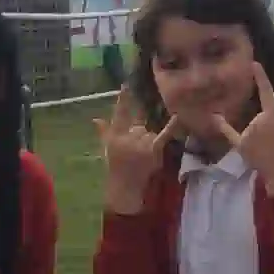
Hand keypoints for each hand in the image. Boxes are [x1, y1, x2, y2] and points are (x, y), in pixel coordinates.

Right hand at [93, 90, 175, 214]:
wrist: (125, 187)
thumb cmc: (115, 168)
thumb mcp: (106, 149)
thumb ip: (104, 132)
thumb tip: (95, 119)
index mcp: (115, 136)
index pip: (119, 114)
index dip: (123, 100)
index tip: (126, 85)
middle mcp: (128, 138)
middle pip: (139, 126)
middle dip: (139, 136)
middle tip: (134, 152)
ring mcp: (141, 144)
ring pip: (149, 133)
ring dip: (147, 143)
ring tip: (141, 158)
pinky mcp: (153, 150)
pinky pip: (163, 135)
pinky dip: (171, 126)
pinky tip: (178, 116)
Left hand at [212, 65, 273, 193]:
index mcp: (273, 115)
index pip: (267, 92)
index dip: (260, 78)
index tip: (254, 64)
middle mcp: (258, 121)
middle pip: (258, 117)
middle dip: (265, 126)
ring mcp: (248, 133)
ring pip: (249, 128)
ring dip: (256, 136)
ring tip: (266, 149)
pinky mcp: (240, 145)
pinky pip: (230, 134)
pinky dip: (223, 126)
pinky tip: (216, 118)